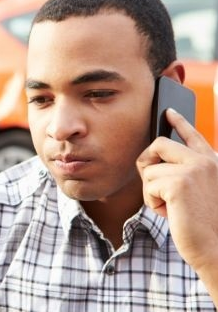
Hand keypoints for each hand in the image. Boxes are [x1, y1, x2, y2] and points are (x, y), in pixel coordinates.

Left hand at [137, 108, 217, 271]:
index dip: (179, 121)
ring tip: (172, 207)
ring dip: (152, 192)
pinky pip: (148, 185)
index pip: (193, 135)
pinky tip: (170, 212)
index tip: (168, 111)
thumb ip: (183, 172)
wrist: (216, 247)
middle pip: (159, 144)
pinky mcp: (179, 182)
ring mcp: (193, 169)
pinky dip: (152, 202)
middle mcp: (204, 161)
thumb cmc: (204, 223)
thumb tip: (153, 160)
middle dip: (147, 163)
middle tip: (154, 184)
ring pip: (149, 169)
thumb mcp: (197, 191)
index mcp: (212, 162)